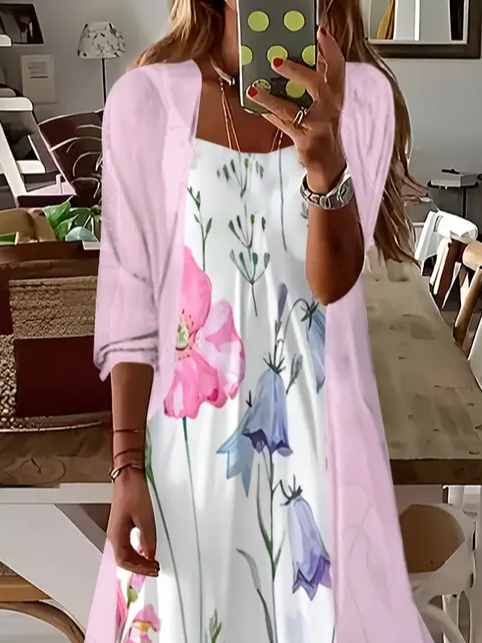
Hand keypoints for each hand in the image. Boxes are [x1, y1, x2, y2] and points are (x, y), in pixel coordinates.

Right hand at [107, 466, 158, 576]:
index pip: (124, 561)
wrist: (129, 474)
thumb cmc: (134, 492)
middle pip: (124, 559)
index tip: (154, 570)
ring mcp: (118, 528)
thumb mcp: (145, 517)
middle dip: (139, 567)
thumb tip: (150, 554)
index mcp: (116, 535)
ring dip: (138, 560)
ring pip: (126, 552)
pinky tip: (146, 550)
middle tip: (155, 569)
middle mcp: (114, 534)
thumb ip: (148, 538)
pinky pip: (128, 543)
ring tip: (152, 563)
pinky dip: (138, 551)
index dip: (139, 569)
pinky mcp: (124, 522)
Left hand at [247, 26, 345, 192]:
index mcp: (336, 94)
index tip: (319, 32)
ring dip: (272, 98)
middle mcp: (330, 108)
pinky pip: (284, 126)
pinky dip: (270, 116)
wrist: (328, 162)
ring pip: (293, 108)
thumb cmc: (323, 128)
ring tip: (254, 90)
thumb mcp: (323, 103)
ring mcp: (318, 126)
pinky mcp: (306, 140)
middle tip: (275, 60)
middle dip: (297, 70)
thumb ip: (313, 82)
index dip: (330, 49)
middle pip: (318, 84)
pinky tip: (258, 108)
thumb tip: (290, 60)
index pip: (337, 67)